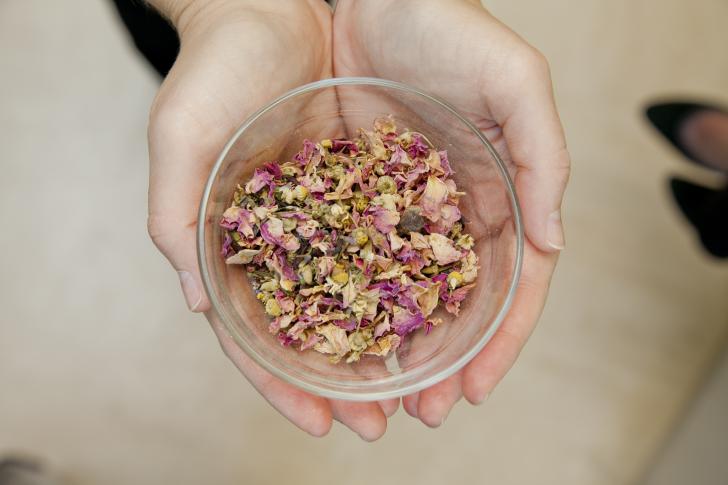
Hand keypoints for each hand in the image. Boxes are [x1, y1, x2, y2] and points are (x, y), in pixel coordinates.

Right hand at [146, 0, 398, 439]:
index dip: (285, 383)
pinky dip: (419, 276)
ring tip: (429, 382)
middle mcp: (292, 239)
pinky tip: (444, 309)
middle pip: (324, 326)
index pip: (260, 333)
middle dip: (355, 377)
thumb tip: (196, 300)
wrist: (267, 8)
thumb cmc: (212, 71)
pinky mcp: (373, 182)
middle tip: (389, 419)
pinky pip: (400, 237)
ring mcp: (334, 215)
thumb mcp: (180, 138)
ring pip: (368, 292)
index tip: (323, 424)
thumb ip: (177, 217)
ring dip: (394, 340)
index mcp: (240, 245)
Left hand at [334, 0, 569, 425]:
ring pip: (394, 292)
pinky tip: (326, 338)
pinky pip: (339, 256)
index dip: (498, 340)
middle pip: (448, 304)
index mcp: (493, 194)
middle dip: (441, 362)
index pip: (507, 285)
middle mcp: (442, 212)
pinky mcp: (338, 194)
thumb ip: (545, 156)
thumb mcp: (516, 79)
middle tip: (423, 413)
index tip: (477, 390)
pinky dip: (338, 301)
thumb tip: (552, 243)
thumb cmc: (445, 23)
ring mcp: (389, 207)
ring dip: (389, 349)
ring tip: (372, 396)